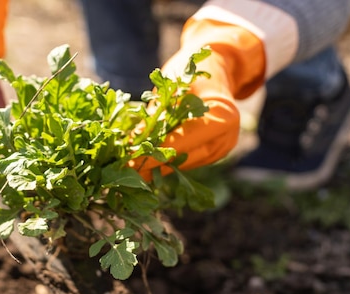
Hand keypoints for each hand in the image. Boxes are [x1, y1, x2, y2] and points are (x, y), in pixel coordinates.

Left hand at [132, 19, 265, 180]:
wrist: (218, 67)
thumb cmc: (192, 70)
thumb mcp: (171, 85)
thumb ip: (155, 114)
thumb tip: (132, 140)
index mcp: (223, 117)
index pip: (182, 142)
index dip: (154, 153)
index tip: (129, 161)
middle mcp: (226, 138)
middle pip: (182, 158)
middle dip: (151, 164)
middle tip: (123, 169)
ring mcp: (221, 149)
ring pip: (182, 164)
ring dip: (155, 166)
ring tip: (127, 169)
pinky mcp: (213, 155)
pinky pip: (185, 162)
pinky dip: (164, 161)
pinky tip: (142, 163)